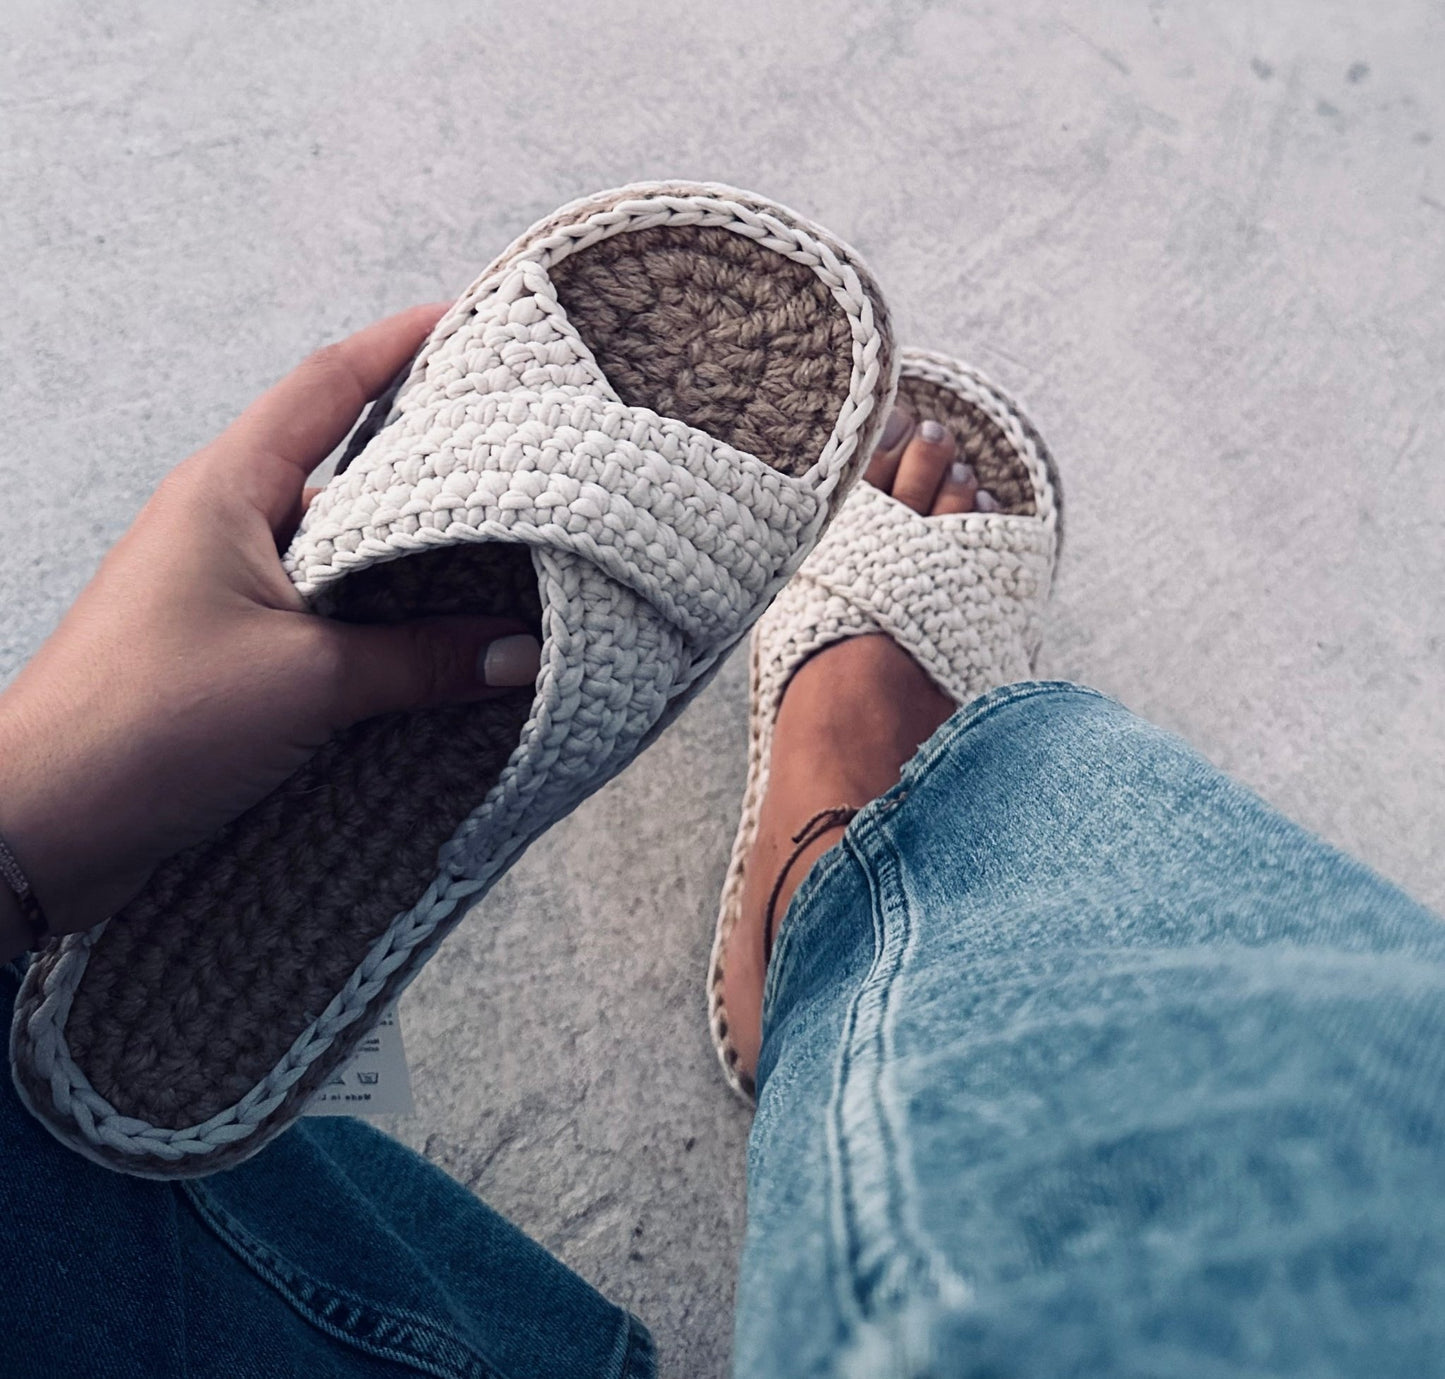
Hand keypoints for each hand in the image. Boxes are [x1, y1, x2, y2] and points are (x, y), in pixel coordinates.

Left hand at [0, 305, 540, 961]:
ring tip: (505, 543)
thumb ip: (421, 660)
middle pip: (346, 457)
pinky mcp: (235, 647)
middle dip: (431, 445)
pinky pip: (330, 607)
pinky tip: (443, 636)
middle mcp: (226, 522)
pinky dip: (387, 612)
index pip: (329, 384)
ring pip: (342, 540)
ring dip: (413, 542)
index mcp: (228, 490)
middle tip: (518, 443)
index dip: (404, 343)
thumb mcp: (305, 682)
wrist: (41, 825)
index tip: (477, 320)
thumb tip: (522, 653)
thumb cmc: (145, 726)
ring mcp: (229, 585)